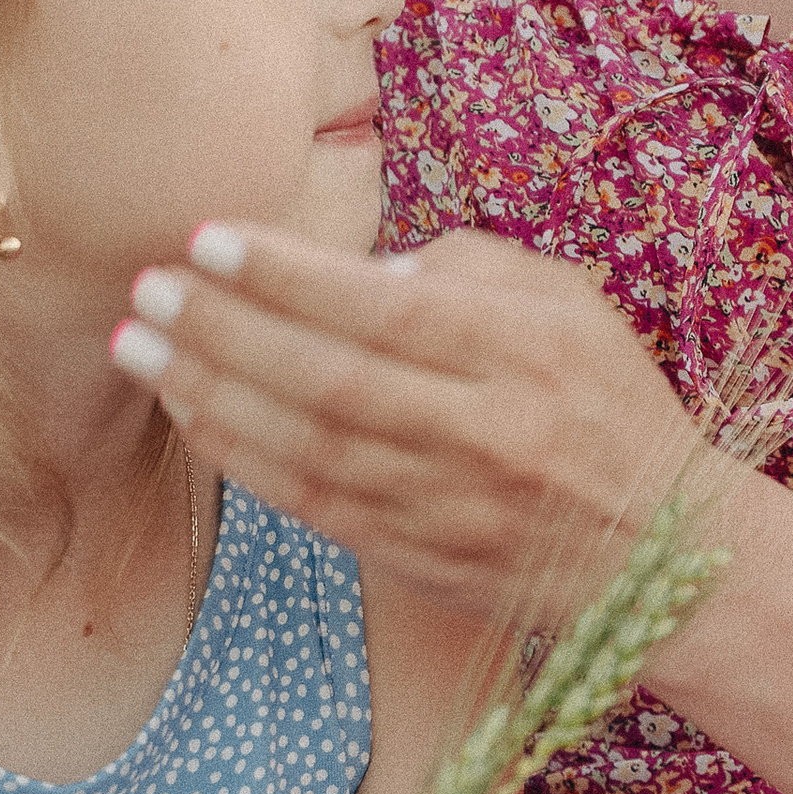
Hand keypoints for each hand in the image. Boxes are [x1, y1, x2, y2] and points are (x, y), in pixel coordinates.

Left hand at [108, 225, 702, 635]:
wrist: (655, 548)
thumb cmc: (606, 402)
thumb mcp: (568, 304)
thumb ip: (466, 268)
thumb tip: (358, 272)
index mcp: (522, 355)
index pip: (386, 310)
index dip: (289, 276)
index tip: (208, 239)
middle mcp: (480, 432)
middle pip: (329, 380)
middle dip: (223, 330)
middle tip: (147, 288)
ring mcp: (442, 503)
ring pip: (305, 447)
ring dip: (209, 392)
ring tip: (137, 345)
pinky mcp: (412, 554)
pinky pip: (307, 502)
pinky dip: (240, 454)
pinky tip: (190, 409)